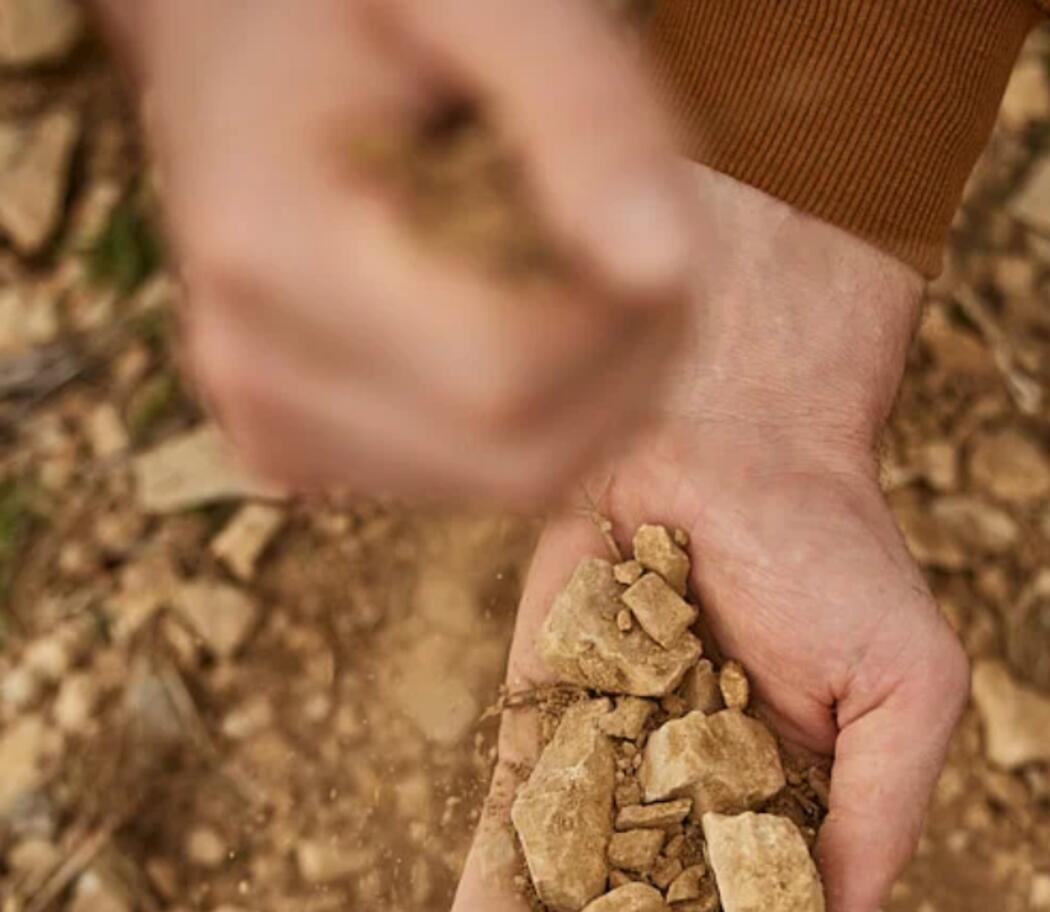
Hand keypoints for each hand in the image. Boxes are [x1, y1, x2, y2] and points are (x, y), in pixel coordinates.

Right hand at [105, 0, 688, 505]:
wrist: (234, 41)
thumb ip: (587, 116)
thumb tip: (670, 271)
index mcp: (271, 251)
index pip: (511, 375)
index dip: (626, 316)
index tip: (653, 207)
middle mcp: (251, 371)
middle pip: (521, 458)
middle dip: (628, 365)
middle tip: (640, 240)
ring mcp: (269, 429)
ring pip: (510, 484)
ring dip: (595, 393)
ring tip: (576, 264)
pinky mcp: (295, 455)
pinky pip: (471, 481)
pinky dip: (533, 414)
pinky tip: (510, 311)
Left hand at [450, 169, 969, 911]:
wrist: (730, 436)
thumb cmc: (838, 558)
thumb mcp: (902, 692)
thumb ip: (877, 823)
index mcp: (791, 818)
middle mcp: (696, 810)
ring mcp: (614, 771)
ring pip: (578, 898)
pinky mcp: (544, 721)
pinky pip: (513, 814)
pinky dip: (494, 881)